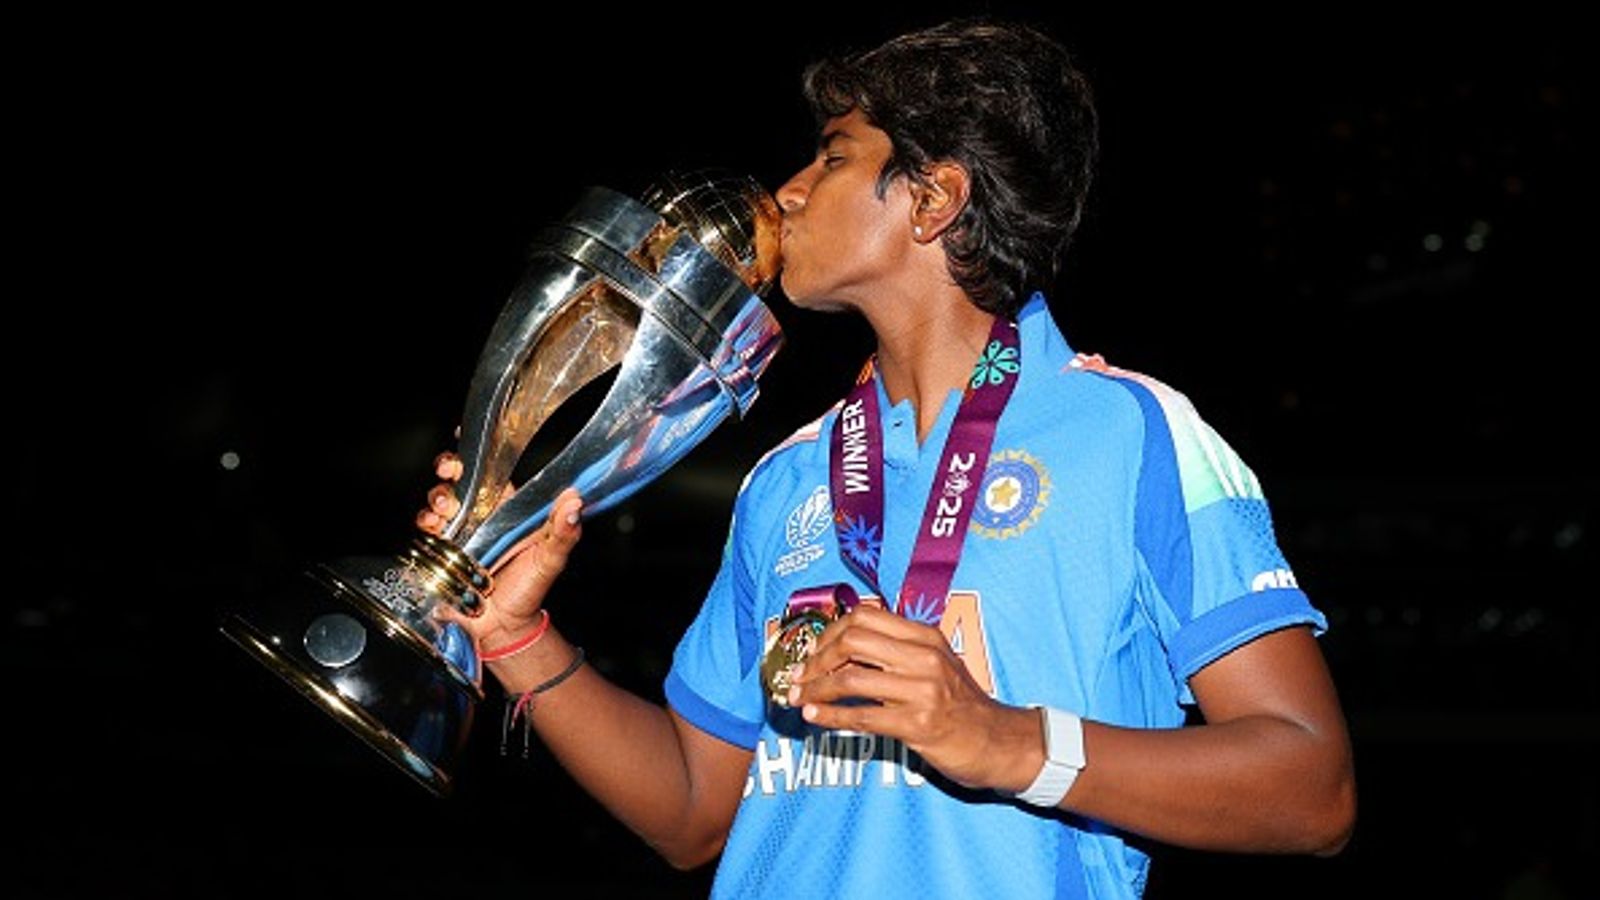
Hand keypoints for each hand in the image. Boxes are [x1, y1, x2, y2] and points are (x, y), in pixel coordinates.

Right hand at [417, 450, 583, 647]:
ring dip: (437, 498)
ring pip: (438, 500)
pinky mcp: (439, 552)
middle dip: (447, 469)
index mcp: (507, 509)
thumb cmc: (530, 590)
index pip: (491, 472)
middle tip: (449, 472)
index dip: (477, 453)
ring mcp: (457, 533)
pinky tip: (435, 529)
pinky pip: (425, 528)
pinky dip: (425, 523)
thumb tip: (575, 503)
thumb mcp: (551, 559)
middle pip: (457, 480)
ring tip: (446, 510)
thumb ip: (563, 532)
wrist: (503, 628)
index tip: (464, 435)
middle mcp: (480, 516)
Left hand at [787, 602, 1036, 791]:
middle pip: (852, 641)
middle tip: (797, 677)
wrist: (997, 741)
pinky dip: (830, 715)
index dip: (829, 632)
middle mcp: (923, 656)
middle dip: (815, 660)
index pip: (864, 617)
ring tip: (797, 698)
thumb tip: (842, 645)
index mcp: (924, 636)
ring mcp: (922, 690)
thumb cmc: (961, 703)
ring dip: (814, 688)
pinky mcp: (918, 724)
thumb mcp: (936, 663)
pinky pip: (862, 716)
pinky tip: (814, 716)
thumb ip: (898, 650)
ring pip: (850, 678)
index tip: (811, 652)